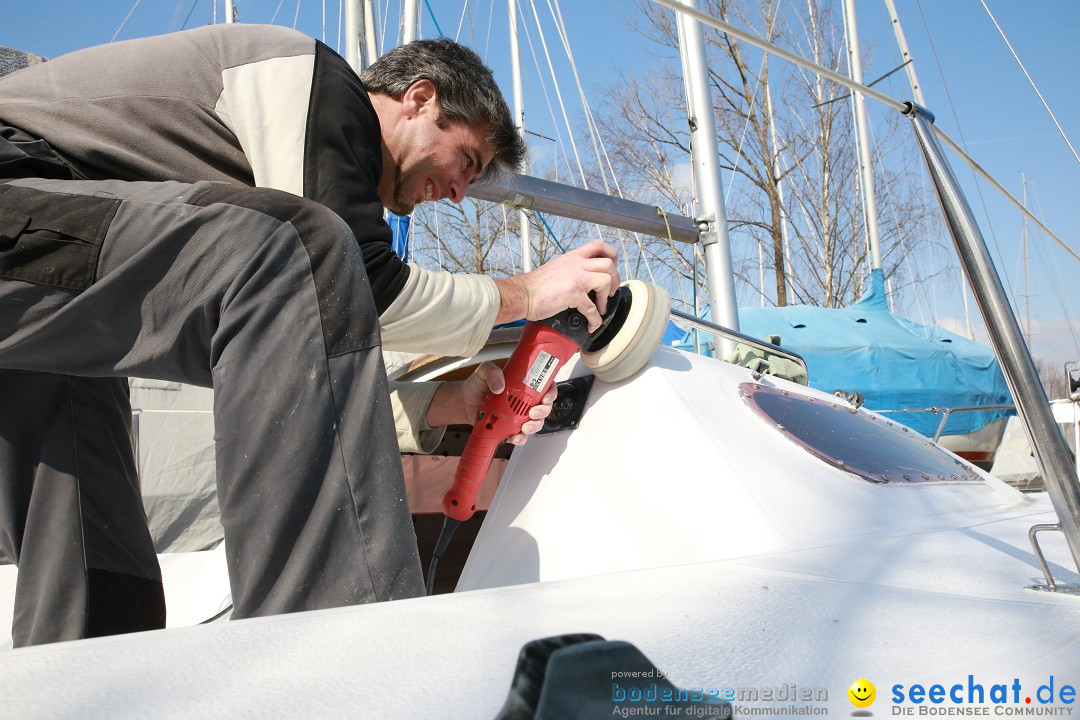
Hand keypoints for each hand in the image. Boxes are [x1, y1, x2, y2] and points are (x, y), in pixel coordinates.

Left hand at [461, 362, 555, 444]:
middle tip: (533, 413)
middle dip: (543, 412)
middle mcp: (525, 400)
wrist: (464, 403)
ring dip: (534, 427)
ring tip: (524, 428)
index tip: (545, 398)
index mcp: (524, 384)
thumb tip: (499, 385)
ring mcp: (519, 415)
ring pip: (536, 423)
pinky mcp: (511, 427)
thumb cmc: (476, 385)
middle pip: (544, 407)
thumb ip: (491, 371)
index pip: (545, 387)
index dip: (551, 393)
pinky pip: (522, 435)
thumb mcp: (483, 371)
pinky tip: (514, 437)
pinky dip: (521, 438)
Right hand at [494, 240, 620, 330]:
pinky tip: (592, 324)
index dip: (611, 255)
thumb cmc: (535, 285)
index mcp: (572, 257)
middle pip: (608, 263)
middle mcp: (576, 264)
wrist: (522, 294)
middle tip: (610, 291)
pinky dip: (595, 319)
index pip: (598, 246)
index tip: (612, 267)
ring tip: (601, 308)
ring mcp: (576, 278)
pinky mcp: (573, 294)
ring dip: (606, 297)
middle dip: (615, 279)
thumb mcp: (556, 268)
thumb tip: (581, 278)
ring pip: (605, 280)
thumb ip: (571, 269)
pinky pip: (592, 308)